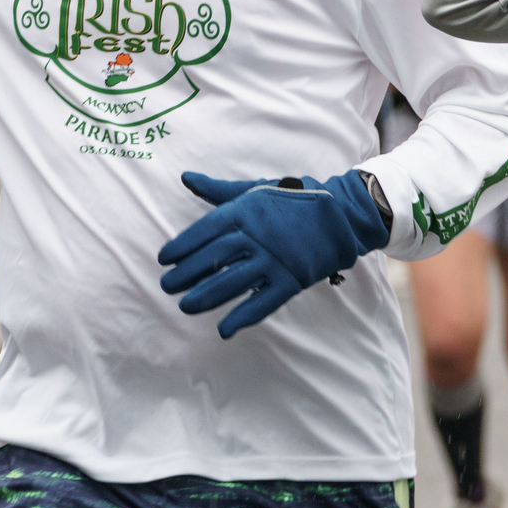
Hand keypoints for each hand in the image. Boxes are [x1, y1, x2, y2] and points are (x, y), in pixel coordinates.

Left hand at [158, 171, 391, 337]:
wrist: (344, 212)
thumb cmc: (296, 199)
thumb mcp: (257, 189)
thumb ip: (220, 191)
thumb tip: (186, 178)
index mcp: (248, 211)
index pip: (207, 229)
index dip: (183, 245)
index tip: (163, 259)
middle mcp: (259, 235)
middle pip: (216, 256)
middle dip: (188, 273)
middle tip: (166, 286)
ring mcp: (277, 259)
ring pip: (235, 281)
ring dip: (208, 296)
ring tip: (185, 307)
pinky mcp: (294, 278)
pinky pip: (265, 301)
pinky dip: (244, 316)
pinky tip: (224, 329)